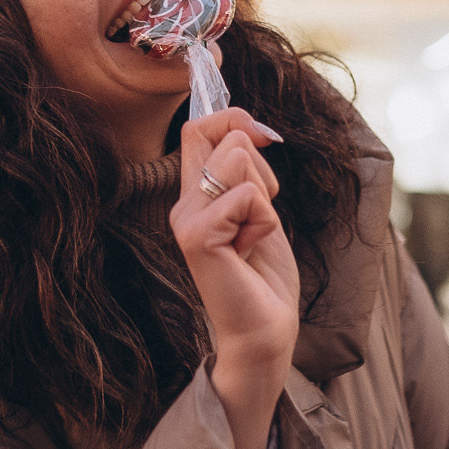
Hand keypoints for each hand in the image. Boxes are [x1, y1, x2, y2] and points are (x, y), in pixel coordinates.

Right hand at [171, 109, 297, 448]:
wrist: (264, 329)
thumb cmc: (264, 275)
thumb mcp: (259, 209)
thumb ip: (246, 171)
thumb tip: (251, 127)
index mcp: (194, 195)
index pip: (199, 127)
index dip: (234, 119)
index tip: (264, 139)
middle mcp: (183, 203)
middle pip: (226, 138)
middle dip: (262, 172)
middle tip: (258, 220)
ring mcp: (186, 220)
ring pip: (238, 160)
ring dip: (265, 198)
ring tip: (253, 236)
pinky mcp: (197, 237)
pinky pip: (245, 196)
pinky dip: (263, 221)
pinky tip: (250, 251)